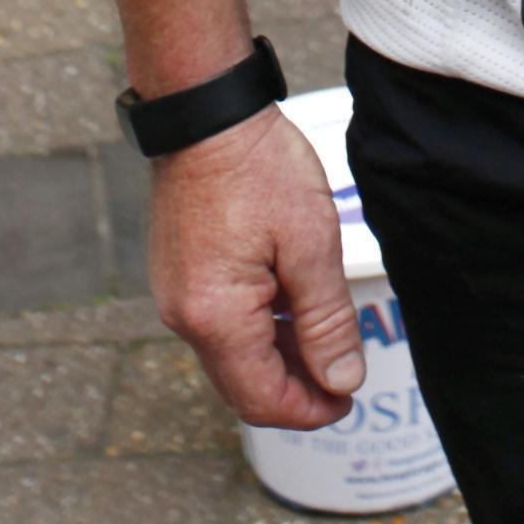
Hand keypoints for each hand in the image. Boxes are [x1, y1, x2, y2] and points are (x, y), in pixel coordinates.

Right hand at [148, 102, 364, 429]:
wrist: (206, 112)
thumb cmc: (259, 168)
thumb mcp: (310, 243)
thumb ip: (326, 321)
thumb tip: (342, 383)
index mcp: (216, 319)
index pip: (261, 400)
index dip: (309, 411)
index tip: (349, 400)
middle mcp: (184, 318)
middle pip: (242, 385)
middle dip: (295, 389)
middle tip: (343, 374)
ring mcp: (174, 295)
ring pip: (231, 354)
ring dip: (277, 357)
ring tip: (324, 333)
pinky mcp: (176, 273)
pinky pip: (217, 322)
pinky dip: (255, 328)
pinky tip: (289, 302)